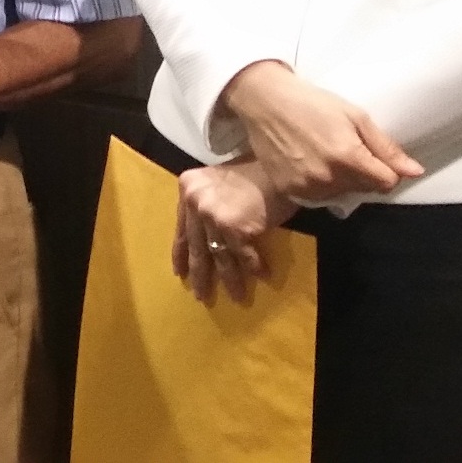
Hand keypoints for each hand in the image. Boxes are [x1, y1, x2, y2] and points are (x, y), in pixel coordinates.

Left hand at [173, 158, 297, 305]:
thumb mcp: (219, 181)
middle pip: (197, 246)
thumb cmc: (256, 171)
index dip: (181, 253)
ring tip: (235, 296)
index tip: (180, 273)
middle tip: (201, 295)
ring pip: (219, 255)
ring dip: (229, 279)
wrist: (281, 166)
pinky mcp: (234, 227)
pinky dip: (254, 267)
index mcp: (187, 188)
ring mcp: (212, 215)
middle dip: (200, 274)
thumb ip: (207, 202)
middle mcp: (194, 201)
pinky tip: (262, 277)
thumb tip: (206, 235)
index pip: (182, 228)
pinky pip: (243, 255)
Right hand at [222, 62, 422, 200]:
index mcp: (348, 158)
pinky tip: (308, 162)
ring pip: (340, 195)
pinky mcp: (289, 191)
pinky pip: (316, 197)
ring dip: (340, 180)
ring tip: (324, 153)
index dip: (385, 168)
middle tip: (345, 147)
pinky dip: (318, 184)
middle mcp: (328, 179)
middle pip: (364, 190)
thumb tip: (415, 171)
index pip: (386, 183)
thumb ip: (385, 147)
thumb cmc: (312, 102)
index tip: (372, 153)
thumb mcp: (355, 115)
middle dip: (363, 173)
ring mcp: (306, 188)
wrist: (264, 101)